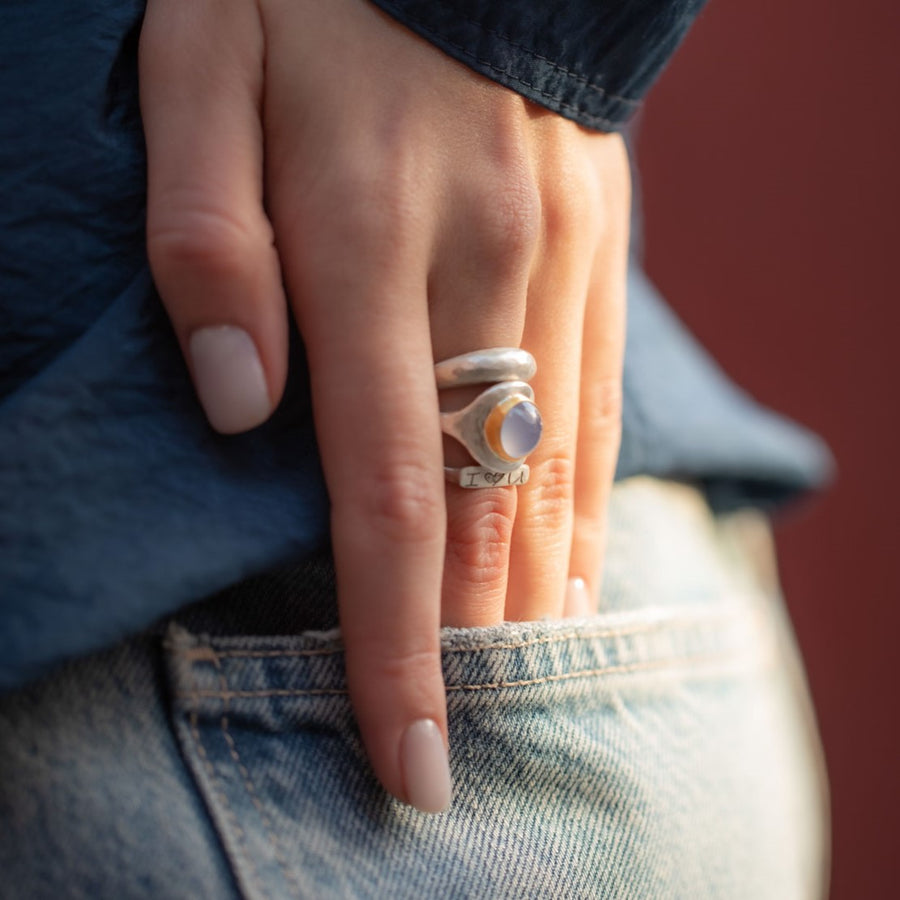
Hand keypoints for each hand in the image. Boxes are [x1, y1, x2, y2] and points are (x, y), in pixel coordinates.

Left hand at [139, 0, 628, 811]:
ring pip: (549, 477)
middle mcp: (482, 272)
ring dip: (526, 601)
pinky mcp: (596, 257)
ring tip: (506, 694)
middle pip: (478, 512)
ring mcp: (556, 268)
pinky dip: (581, 514)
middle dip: (463, 652)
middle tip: (450, 758)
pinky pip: (595, 413)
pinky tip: (569, 579)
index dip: (391, 643)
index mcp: (367, 240)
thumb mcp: (202, 67)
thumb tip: (237, 401)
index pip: (382, 495)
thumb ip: (211, 240)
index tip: (406, 753)